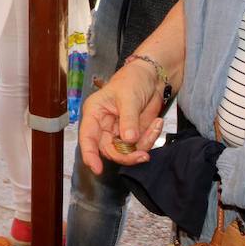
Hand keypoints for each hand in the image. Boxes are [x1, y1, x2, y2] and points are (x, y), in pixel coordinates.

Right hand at [77, 59, 166, 174]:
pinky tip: (157, 123)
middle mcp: (104, 125)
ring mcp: (119, 131)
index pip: (88, 137)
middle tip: (143, 155)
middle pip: (109, 150)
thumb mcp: (129, 97)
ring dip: (143, 145)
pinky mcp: (134, 134)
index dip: (89, 154)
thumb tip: (128, 140)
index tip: (96, 168)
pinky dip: (151, 138)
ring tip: (155, 125)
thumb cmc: (133, 79)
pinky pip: (140, 145)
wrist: (152, 77)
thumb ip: (128, 119)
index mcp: (94, 113)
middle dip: (126, 155)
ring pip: (127, 151)